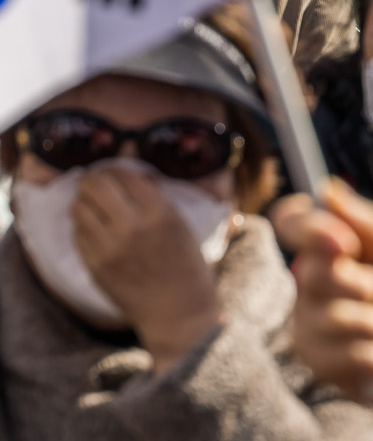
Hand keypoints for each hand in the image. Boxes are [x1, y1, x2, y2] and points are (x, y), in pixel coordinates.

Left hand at [73, 163, 225, 368]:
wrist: (178, 311)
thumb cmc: (187, 265)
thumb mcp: (183, 224)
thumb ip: (157, 198)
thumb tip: (133, 172)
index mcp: (160, 213)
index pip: (125, 174)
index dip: (118, 167)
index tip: (119, 171)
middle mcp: (131, 227)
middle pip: (95, 185)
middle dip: (95, 179)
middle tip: (99, 182)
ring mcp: (108, 248)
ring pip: (79, 208)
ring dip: (86, 201)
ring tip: (96, 205)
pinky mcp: (94, 265)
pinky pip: (77, 234)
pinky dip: (84, 225)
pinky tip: (96, 228)